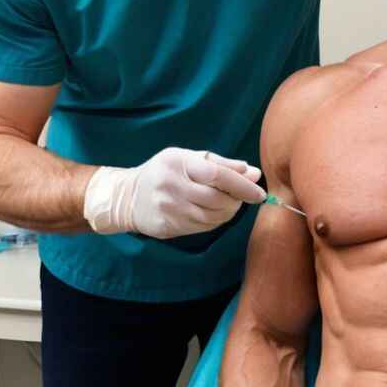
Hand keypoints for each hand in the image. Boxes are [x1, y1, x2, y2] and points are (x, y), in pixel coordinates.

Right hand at [83, 148, 265, 237]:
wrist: (128, 196)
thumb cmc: (166, 171)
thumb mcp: (189, 158)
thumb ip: (222, 164)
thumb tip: (254, 173)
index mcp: (178, 163)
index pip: (217, 174)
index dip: (242, 185)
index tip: (259, 193)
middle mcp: (171, 186)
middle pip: (216, 199)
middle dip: (236, 201)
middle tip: (242, 198)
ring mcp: (168, 209)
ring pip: (211, 217)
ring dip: (227, 213)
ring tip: (228, 205)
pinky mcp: (167, 227)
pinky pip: (201, 228)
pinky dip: (215, 222)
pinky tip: (213, 214)